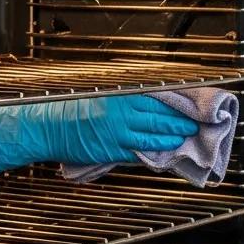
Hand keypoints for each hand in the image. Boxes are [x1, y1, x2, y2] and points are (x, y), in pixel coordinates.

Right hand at [0, 95, 198, 171]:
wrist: (46, 125)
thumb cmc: (71, 106)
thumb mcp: (100, 91)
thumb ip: (124, 95)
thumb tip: (148, 95)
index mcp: (121, 95)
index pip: (158, 98)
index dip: (178, 103)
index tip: (192, 104)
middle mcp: (123, 113)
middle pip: (162, 117)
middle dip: (182, 121)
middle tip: (197, 123)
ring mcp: (119, 133)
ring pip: (155, 136)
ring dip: (173, 137)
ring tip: (186, 137)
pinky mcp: (112, 150)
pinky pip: (139, 151)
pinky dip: (154, 151)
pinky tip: (165, 151)